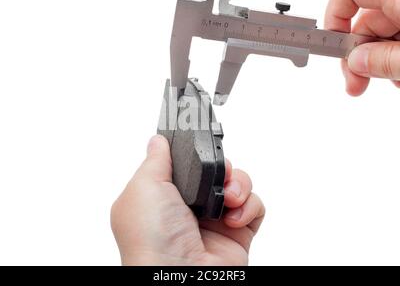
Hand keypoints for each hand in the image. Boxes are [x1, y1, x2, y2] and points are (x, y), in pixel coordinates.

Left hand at [111, 135, 264, 265]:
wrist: (180, 278)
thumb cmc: (151, 238)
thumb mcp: (143, 187)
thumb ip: (155, 160)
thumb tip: (158, 142)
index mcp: (162, 195)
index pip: (184, 163)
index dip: (194, 152)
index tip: (203, 142)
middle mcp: (188, 206)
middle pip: (214, 170)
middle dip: (219, 166)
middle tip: (216, 173)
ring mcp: (214, 219)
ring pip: (237, 184)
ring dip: (238, 185)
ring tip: (227, 199)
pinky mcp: (237, 232)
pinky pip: (254, 206)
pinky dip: (249, 207)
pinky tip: (233, 218)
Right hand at [325, 0, 399, 95]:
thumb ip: (383, 60)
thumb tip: (357, 61)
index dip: (334, 16)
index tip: (333, 46)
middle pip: (366, 18)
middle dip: (358, 54)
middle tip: (356, 83)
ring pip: (385, 31)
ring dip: (380, 60)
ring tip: (393, 80)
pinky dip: (397, 54)